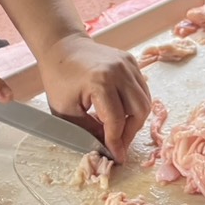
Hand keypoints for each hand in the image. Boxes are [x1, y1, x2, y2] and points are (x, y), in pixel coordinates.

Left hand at [37, 33, 152, 161]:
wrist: (62, 48)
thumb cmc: (59, 79)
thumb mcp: (66, 111)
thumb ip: (88, 131)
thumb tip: (107, 149)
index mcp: (100, 82)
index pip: (116, 120)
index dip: (116, 142)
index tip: (116, 157)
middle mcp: (119, 71)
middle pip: (139, 110)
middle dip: (130, 132)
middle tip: (119, 144)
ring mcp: (128, 64)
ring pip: (145, 100)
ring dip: (135, 120)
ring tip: (120, 130)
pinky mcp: (131, 62)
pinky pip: (141, 89)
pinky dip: (135, 104)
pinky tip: (122, 111)